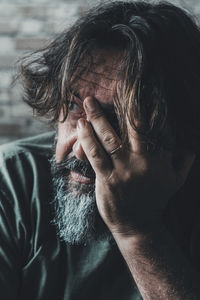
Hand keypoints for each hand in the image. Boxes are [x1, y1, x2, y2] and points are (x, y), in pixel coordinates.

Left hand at [77, 97, 194, 235]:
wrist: (138, 226)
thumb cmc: (155, 201)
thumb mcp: (175, 182)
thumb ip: (183, 161)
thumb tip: (190, 144)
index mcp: (160, 160)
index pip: (155, 128)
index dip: (146, 107)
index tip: (138, 90)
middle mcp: (143, 163)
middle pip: (132, 127)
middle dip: (122, 104)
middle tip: (112, 85)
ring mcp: (124, 171)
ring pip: (110, 138)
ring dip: (98, 118)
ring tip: (88, 101)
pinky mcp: (107, 180)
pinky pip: (95, 155)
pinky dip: (87, 138)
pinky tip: (82, 124)